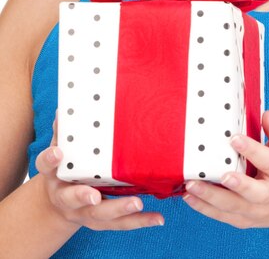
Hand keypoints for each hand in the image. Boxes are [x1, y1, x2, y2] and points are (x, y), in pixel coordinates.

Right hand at [35, 111, 163, 229]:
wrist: (60, 204)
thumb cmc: (65, 168)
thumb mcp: (60, 150)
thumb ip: (64, 132)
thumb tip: (65, 109)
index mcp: (54, 175)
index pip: (46, 166)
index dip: (51, 159)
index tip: (59, 153)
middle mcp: (66, 198)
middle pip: (73, 199)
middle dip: (84, 197)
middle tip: (95, 197)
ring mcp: (85, 212)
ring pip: (100, 216)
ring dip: (119, 210)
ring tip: (138, 204)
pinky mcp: (103, 220)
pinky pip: (122, 223)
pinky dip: (140, 221)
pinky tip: (158, 218)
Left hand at [182, 110, 268, 230]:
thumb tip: (267, 114)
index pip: (268, 160)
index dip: (252, 150)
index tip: (234, 138)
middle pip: (252, 192)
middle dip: (237, 185)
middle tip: (220, 175)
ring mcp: (255, 210)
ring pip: (232, 206)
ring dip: (210, 197)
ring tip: (190, 186)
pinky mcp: (242, 219)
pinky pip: (221, 216)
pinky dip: (204, 208)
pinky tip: (188, 197)